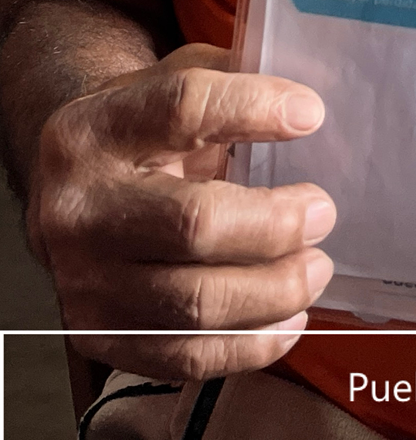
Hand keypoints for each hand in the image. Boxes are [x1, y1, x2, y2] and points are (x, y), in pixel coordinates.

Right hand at [29, 44, 335, 380]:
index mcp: (93, 130)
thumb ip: (233, 83)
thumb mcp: (170, 85)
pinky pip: (189, 356)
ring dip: (276, 290)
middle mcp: (76, 208)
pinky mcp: (98, 336)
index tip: (311, 116)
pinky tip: (289, 318)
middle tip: (322, 214)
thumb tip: (309, 110)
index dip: (252, 109)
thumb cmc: (142, 138)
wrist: (69, 195)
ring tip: (315, 268)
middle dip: (277, 225)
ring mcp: (82, 281)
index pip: (180, 109)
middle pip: (194, 223)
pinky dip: (254, 343)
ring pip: (196, 302)